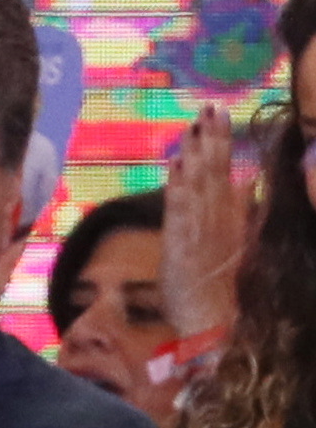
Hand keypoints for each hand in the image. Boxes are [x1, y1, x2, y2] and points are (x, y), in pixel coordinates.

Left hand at [162, 104, 243, 337]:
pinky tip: (175, 162)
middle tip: (209, 107)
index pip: (229, 172)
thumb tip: (250, 183)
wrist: (216, 320)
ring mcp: (201, 229)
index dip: (224, 142)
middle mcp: (222, 218)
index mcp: (237, 217)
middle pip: (216, 171)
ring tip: (194, 124)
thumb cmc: (226, 287)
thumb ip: (246, 214)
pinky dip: (177, 184)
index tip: (220, 115)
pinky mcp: (181, 243)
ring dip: (195, 152)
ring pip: (199, 184)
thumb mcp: (242, 246)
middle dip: (212, 138)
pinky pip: (179, 208)